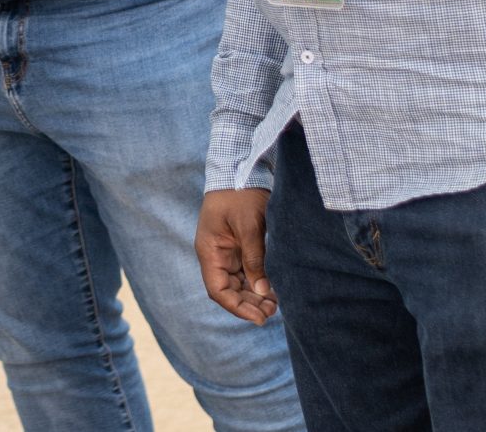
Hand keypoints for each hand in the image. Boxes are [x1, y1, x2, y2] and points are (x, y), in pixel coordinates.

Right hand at [197, 189, 276, 324]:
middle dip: (249, 303)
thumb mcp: (249, 226)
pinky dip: (257, 281)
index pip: (218, 290)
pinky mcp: (237, 245)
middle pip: (228, 290)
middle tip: (273, 312)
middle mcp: (215, 254)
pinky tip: (273, 288)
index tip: (259, 317)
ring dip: (254, 295)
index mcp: (209, 251)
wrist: (239, 168)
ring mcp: (225, 250)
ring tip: (276, 304)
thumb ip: (255, 259)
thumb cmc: (240, 194)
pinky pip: (244, 271)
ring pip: (237, 282)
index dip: (237, 307)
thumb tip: (263, 291)